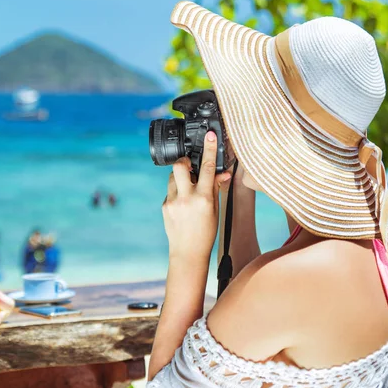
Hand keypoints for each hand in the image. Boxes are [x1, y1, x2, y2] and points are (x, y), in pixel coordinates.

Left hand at [163, 131, 231, 265]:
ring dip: (181, 177)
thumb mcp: (215, 210)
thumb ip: (215, 188)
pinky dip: (177, 192)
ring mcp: (173, 202)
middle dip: (184, 160)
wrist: (188, 252)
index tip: (209, 136)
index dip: (209, 149)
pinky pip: (170, 191)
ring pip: (173, 177)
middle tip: (190, 165)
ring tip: (189, 189)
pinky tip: (183, 205)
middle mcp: (187, 198)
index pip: (208, 168)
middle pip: (180, 166)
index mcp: (204, 199)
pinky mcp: (165, 206)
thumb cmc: (205, 232)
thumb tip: (222, 173)